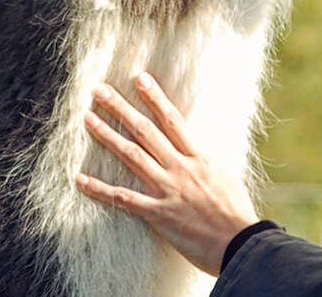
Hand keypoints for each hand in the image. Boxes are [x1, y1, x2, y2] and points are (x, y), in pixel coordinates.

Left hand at [75, 73, 259, 275]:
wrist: (241, 242)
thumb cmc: (237, 213)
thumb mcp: (226, 178)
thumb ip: (206, 164)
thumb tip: (197, 154)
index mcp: (199, 157)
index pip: (173, 120)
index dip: (155, 98)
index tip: (139, 79)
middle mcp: (181, 168)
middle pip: (146, 131)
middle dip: (122, 108)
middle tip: (99, 90)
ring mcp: (168, 189)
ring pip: (132, 156)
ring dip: (108, 136)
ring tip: (88, 119)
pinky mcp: (158, 213)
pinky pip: (123, 198)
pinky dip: (100, 189)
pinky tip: (80, 179)